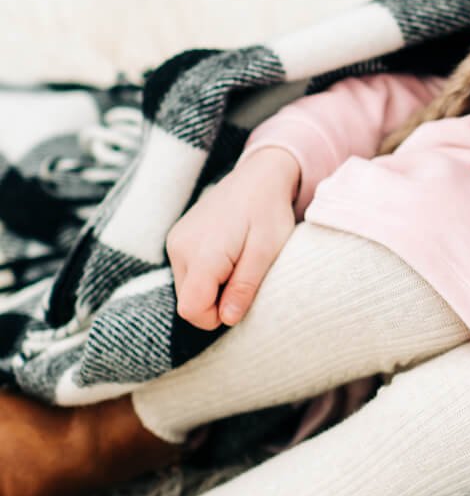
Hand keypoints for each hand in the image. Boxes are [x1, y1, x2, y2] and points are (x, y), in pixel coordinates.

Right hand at [165, 147, 301, 329]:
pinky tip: (229, 255)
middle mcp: (180, 248)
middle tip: (245, 277)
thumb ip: (244, 286)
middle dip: (216, 301)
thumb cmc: (268, 212)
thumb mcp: (266, 252)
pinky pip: (187, 272)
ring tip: (239, 263)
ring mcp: (175, 242)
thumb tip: (227, 320)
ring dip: (212, 288)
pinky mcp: (177, 238)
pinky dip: (207, 274)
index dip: (215, 317)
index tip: (241, 302)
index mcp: (202, 254)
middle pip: (187, 301)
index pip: (191, 309)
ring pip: (186, 288)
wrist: (259, 176)